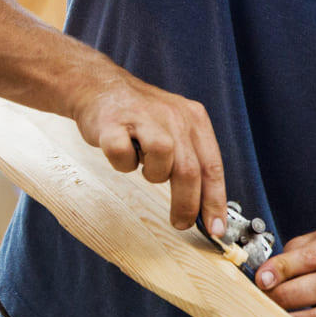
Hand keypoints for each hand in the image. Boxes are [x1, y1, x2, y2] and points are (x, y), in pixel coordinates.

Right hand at [71, 62, 225, 234]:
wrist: (99, 87)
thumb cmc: (139, 117)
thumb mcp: (175, 130)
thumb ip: (191, 161)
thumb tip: (203, 207)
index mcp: (194, 119)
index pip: (212, 166)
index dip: (215, 201)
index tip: (216, 228)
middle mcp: (173, 116)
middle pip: (189, 169)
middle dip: (186, 204)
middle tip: (180, 223)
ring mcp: (143, 118)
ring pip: (162, 159)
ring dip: (153, 174)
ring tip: (143, 167)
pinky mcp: (113, 123)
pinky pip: (122, 156)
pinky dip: (122, 163)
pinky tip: (122, 155)